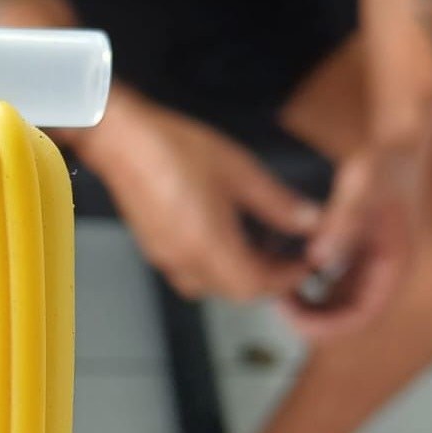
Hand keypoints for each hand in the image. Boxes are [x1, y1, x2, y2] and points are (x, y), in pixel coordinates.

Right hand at [75, 97, 321, 301]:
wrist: (121, 141)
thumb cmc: (174, 149)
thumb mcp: (239, 171)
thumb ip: (278, 203)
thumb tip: (310, 221)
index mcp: (209, 246)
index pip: (256, 286)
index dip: (286, 279)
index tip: (305, 264)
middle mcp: (185, 261)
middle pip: (234, 292)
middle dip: (265, 280)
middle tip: (288, 257)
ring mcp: (166, 257)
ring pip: (211, 287)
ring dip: (238, 276)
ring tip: (258, 248)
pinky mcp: (154, 248)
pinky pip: (190, 273)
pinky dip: (215, 266)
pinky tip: (224, 237)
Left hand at [279, 143, 419, 339]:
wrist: (395, 146)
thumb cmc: (382, 165)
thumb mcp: (362, 190)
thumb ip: (342, 223)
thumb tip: (319, 260)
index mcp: (392, 267)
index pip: (361, 316)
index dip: (325, 325)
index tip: (291, 317)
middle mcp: (383, 274)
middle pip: (345, 317)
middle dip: (309, 317)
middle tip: (275, 301)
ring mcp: (369, 267)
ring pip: (335, 304)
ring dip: (305, 304)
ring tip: (275, 288)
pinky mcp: (355, 257)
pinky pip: (329, 286)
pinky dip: (306, 284)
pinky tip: (282, 270)